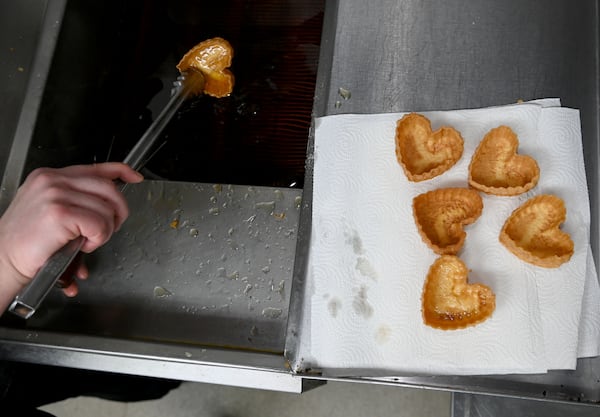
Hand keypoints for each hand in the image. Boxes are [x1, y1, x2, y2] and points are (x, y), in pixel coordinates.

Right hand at [0, 163, 142, 312]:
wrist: (3, 261)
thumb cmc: (26, 242)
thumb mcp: (51, 211)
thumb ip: (76, 200)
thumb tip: (109, 202)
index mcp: (50, 176)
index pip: (96, 167)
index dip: (122, 171)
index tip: (135, 177)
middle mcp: (52, 180)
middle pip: (108, 188)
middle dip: (117, 212)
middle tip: (108, 229)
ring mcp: (55, 195)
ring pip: (106, 209)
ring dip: (105, 231)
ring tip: (87, 241)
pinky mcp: (59, 213)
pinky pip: (99, 224)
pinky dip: (98, 239)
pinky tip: (82, 245)